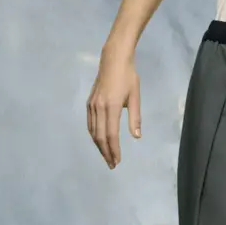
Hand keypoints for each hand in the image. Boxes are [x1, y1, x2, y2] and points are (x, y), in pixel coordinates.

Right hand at [86, 47, 141, 169]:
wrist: (113, 60)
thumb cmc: (128, 77)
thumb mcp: (135, 96)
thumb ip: (135, 117)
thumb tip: (136, 136)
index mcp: (112, 107)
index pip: (111, 134)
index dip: (114, 149)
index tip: (118, 160)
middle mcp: (99, 108)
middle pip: (99, 136)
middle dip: (105, 152)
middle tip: (112, 164)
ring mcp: (92, 105)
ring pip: (93, 132)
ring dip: (99, 146)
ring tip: (106, 156)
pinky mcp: (89, 103)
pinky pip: (90, 124)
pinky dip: (94, 135)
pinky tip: (99, 141)